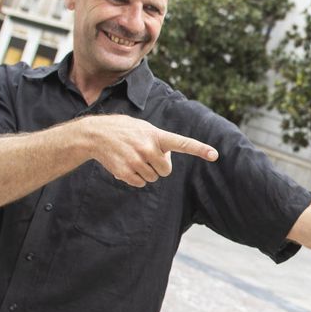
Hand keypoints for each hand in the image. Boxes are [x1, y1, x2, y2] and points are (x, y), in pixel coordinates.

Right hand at [78, 115, 217, 187]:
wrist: (96, 134)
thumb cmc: (124, 130)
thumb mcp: (144, 128)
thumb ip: (159, 140)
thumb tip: (166, 159)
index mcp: (156, 136)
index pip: (182, 143)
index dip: (199, 149)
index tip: (214, 154)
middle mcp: (149, 149)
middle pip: (166, 171)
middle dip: (159, 166)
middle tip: (146, 155)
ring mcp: (137, 161)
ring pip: (153, 178)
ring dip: (146, 171)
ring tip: (132, 157)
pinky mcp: (126, 173)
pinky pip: (141, 183)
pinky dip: (135, 177)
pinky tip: (126, 164)